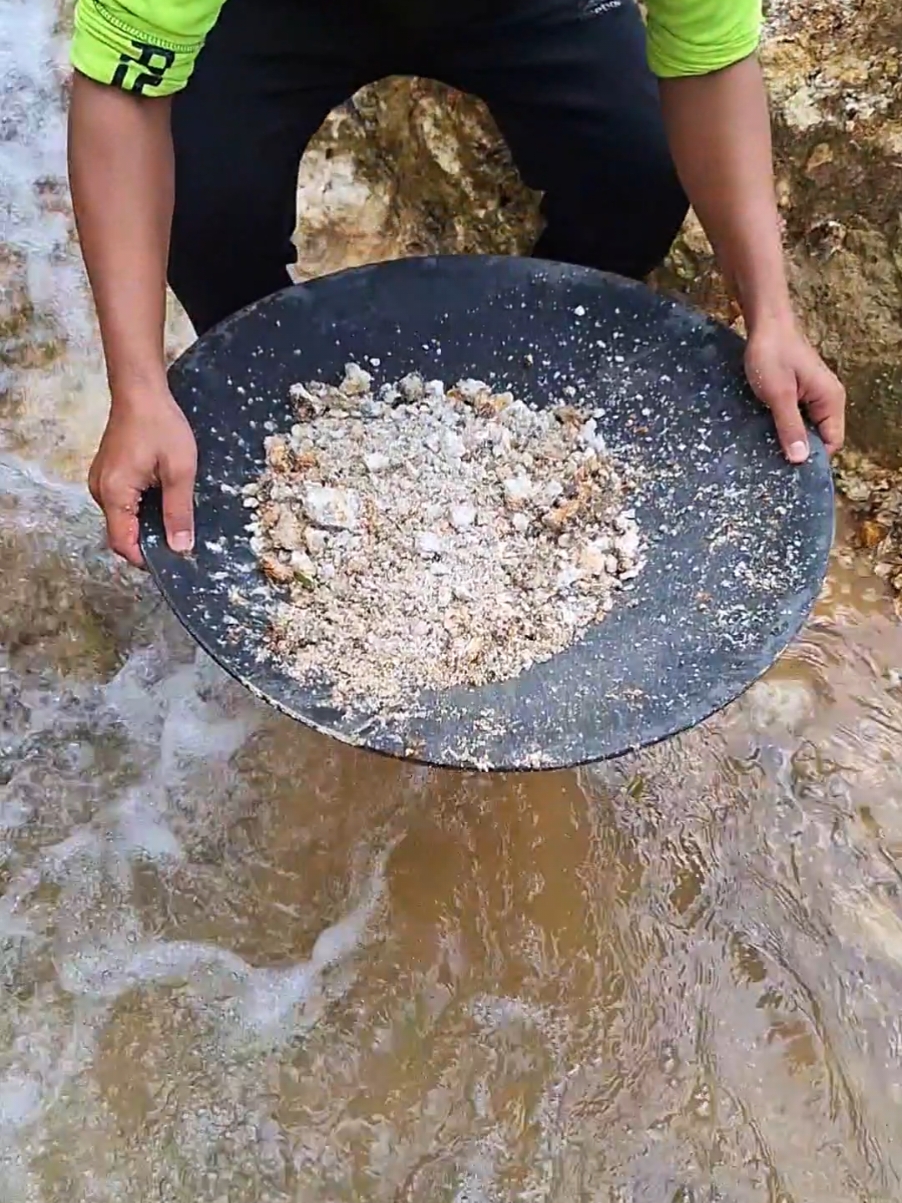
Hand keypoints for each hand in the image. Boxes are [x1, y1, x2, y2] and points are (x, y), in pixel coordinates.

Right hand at [88, 387, 196, 566]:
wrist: (141, 392)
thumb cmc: (160, 426)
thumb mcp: (180, 471)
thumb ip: (179, 512)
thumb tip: (181, 547)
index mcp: (114, 493)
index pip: (123, 543)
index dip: (146, 559)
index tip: (172, 561)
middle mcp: (100, 491)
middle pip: (122, 534)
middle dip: (149, 542)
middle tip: (180, 539)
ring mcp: (101, 482)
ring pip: (123, 519)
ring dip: (146, 524)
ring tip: (174, 517)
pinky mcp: (107, 475)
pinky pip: (122, 504)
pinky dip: (141, 509)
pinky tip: (162, 500)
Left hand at [744, 318, 844, 463]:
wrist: (764, 324)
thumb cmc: (772, 355)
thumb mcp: (778, 394)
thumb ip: (789, 426)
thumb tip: (800, 459)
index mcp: (831, 399)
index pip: (832, 442)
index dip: (812, 458)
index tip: (787, 470)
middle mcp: (828, 399)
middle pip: (819, 437)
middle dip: (799, 450)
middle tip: (772, 464)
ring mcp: (814, 396)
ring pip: (806, 428)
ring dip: (789, 438)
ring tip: (766, 451)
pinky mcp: (800, 393)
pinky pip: (797, 417)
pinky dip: (784, 426)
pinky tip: (766, 433)